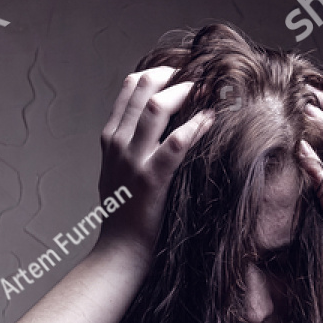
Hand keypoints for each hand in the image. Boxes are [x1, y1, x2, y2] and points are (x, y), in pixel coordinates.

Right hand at [97, 66, 212, 263]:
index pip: (130, 87)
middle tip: (198, 76)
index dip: (157, 72)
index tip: (179, 73)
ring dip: (184, 93)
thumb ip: (128, 146)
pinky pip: (175, 143)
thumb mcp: (117, 172)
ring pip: (157, 107)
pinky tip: (210, 119)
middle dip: (174, 75)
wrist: (120, 250)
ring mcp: (133, 160)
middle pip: (144, 87)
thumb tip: (151, 125)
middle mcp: (118, 143)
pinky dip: (196, 126)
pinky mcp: (151, 179)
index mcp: (111, 138)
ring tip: (205, 90)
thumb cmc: (124, 214)